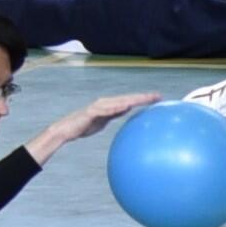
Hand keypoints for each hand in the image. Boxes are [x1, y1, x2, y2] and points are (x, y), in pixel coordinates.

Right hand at [28, 88, 158, 161]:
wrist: (67, 130)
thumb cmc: (85, 125)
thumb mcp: (104, 120)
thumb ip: (115, 114)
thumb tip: (127, 110)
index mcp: (110, 105)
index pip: (130, 101)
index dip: (144, 99)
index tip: (158, 98)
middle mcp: (105, 102)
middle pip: (127, 98)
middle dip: (142, 97)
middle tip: (158, 96)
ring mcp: (98, 107)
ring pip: (118, 102)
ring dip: (131, 100)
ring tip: (144, 100)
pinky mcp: (91, 112)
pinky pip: (104, 110)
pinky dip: (114, 108)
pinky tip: (125, 107)